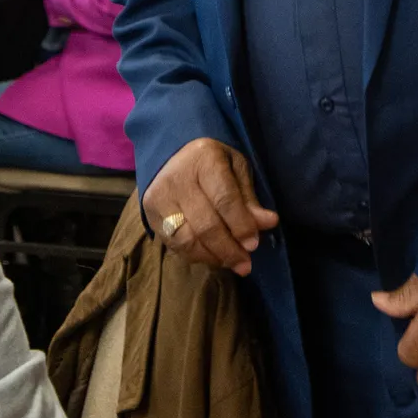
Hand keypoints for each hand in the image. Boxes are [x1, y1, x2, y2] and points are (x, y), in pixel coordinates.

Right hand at [143, 138, 278, 275]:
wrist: (172, 155)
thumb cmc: (212, 162)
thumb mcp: (236, 169)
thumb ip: (249, 198)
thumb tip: (268, 223)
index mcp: (204, 159)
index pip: (224, 200)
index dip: (241, 225)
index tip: (255, 243)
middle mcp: (177, 178)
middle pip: (205, 224)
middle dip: (229, 248)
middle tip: (246, 263)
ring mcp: (159, 197)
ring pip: (187, 240)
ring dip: (213, 257)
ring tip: (232, 263)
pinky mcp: (150, 214)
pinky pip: (175, 245)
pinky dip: (196, 256)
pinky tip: (213, 257)